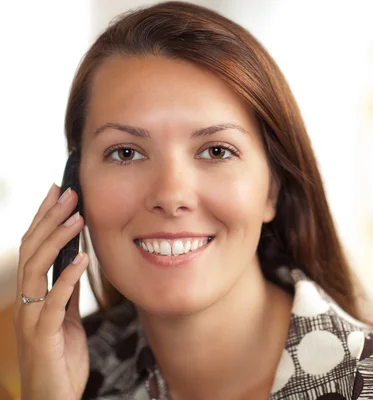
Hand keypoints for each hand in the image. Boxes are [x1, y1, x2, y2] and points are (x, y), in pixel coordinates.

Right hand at [13, 184, 89, 399]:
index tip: (57, 192)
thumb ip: (65, 292)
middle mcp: (26, 302)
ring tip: (77, 218)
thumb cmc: (59, 359)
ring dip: (57, 240)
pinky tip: (82, 258)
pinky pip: (53, 302)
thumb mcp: (65, 318)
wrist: (53, 399)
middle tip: (68, 193)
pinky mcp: (42, 336)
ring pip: (36, 269)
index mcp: (32, 295)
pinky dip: (67, 278)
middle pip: (31, 251)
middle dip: (49, 219)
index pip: (34, 248)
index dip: (43, 219)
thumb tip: (75, 262)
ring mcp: (31, 318)